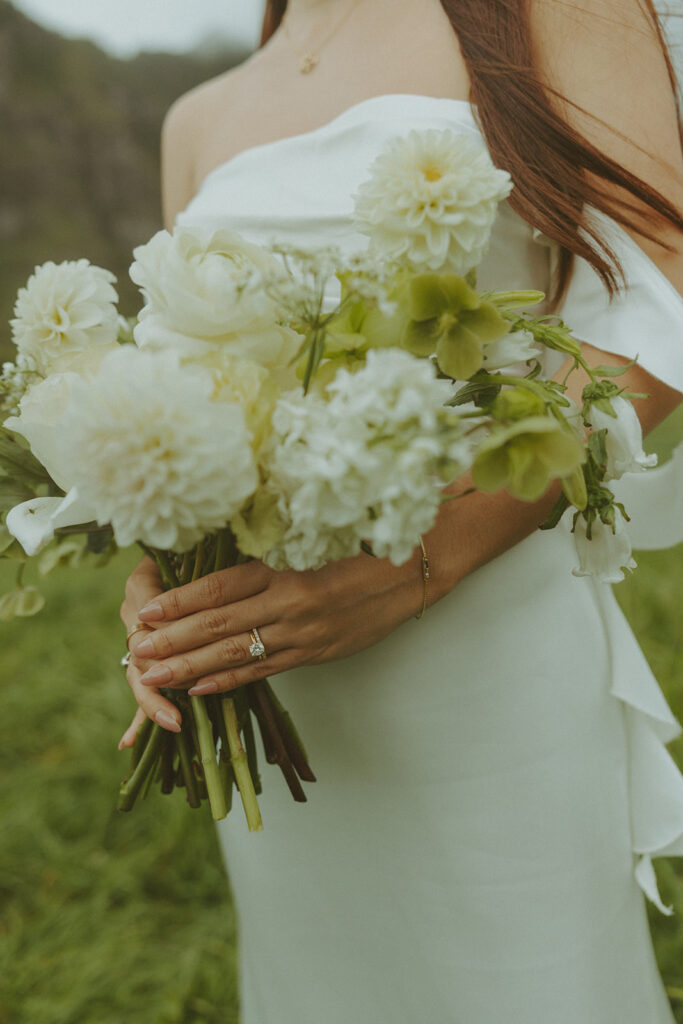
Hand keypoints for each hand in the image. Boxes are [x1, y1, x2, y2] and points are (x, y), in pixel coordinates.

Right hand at [118, 556, 181, 745]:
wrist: (187, 559)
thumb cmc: (195, 552)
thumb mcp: (192, 551)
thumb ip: (193, 560)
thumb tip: (203, 554)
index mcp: (142, 585)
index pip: (147, 614)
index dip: (162, 633)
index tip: (174, 647)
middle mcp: (135, 615)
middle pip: (141, 651)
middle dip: (159, 678)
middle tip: (178, 700)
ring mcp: (137, 640)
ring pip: (139, 674)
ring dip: (153, 702)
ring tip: (172, 722)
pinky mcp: (147, 660)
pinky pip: (141, 689)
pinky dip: (141, 716)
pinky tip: (128, 743)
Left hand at [130, 550, 424, 695]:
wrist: (417, 567)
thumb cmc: (364, 542)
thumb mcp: (314, 536)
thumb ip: (271, 550)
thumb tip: (219, 557)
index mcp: (286, 566)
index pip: (222, 586)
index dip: (182, 600)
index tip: (148, 609)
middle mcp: (291, 601)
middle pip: (221, 624)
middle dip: (174, 640)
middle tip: (136, 651)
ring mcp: (305, 632)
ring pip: (239, 653)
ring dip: (193, 666)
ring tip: (156, 676)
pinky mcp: (318, 652)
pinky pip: (267, 669)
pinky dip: (232, 679)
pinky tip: (203, 687)